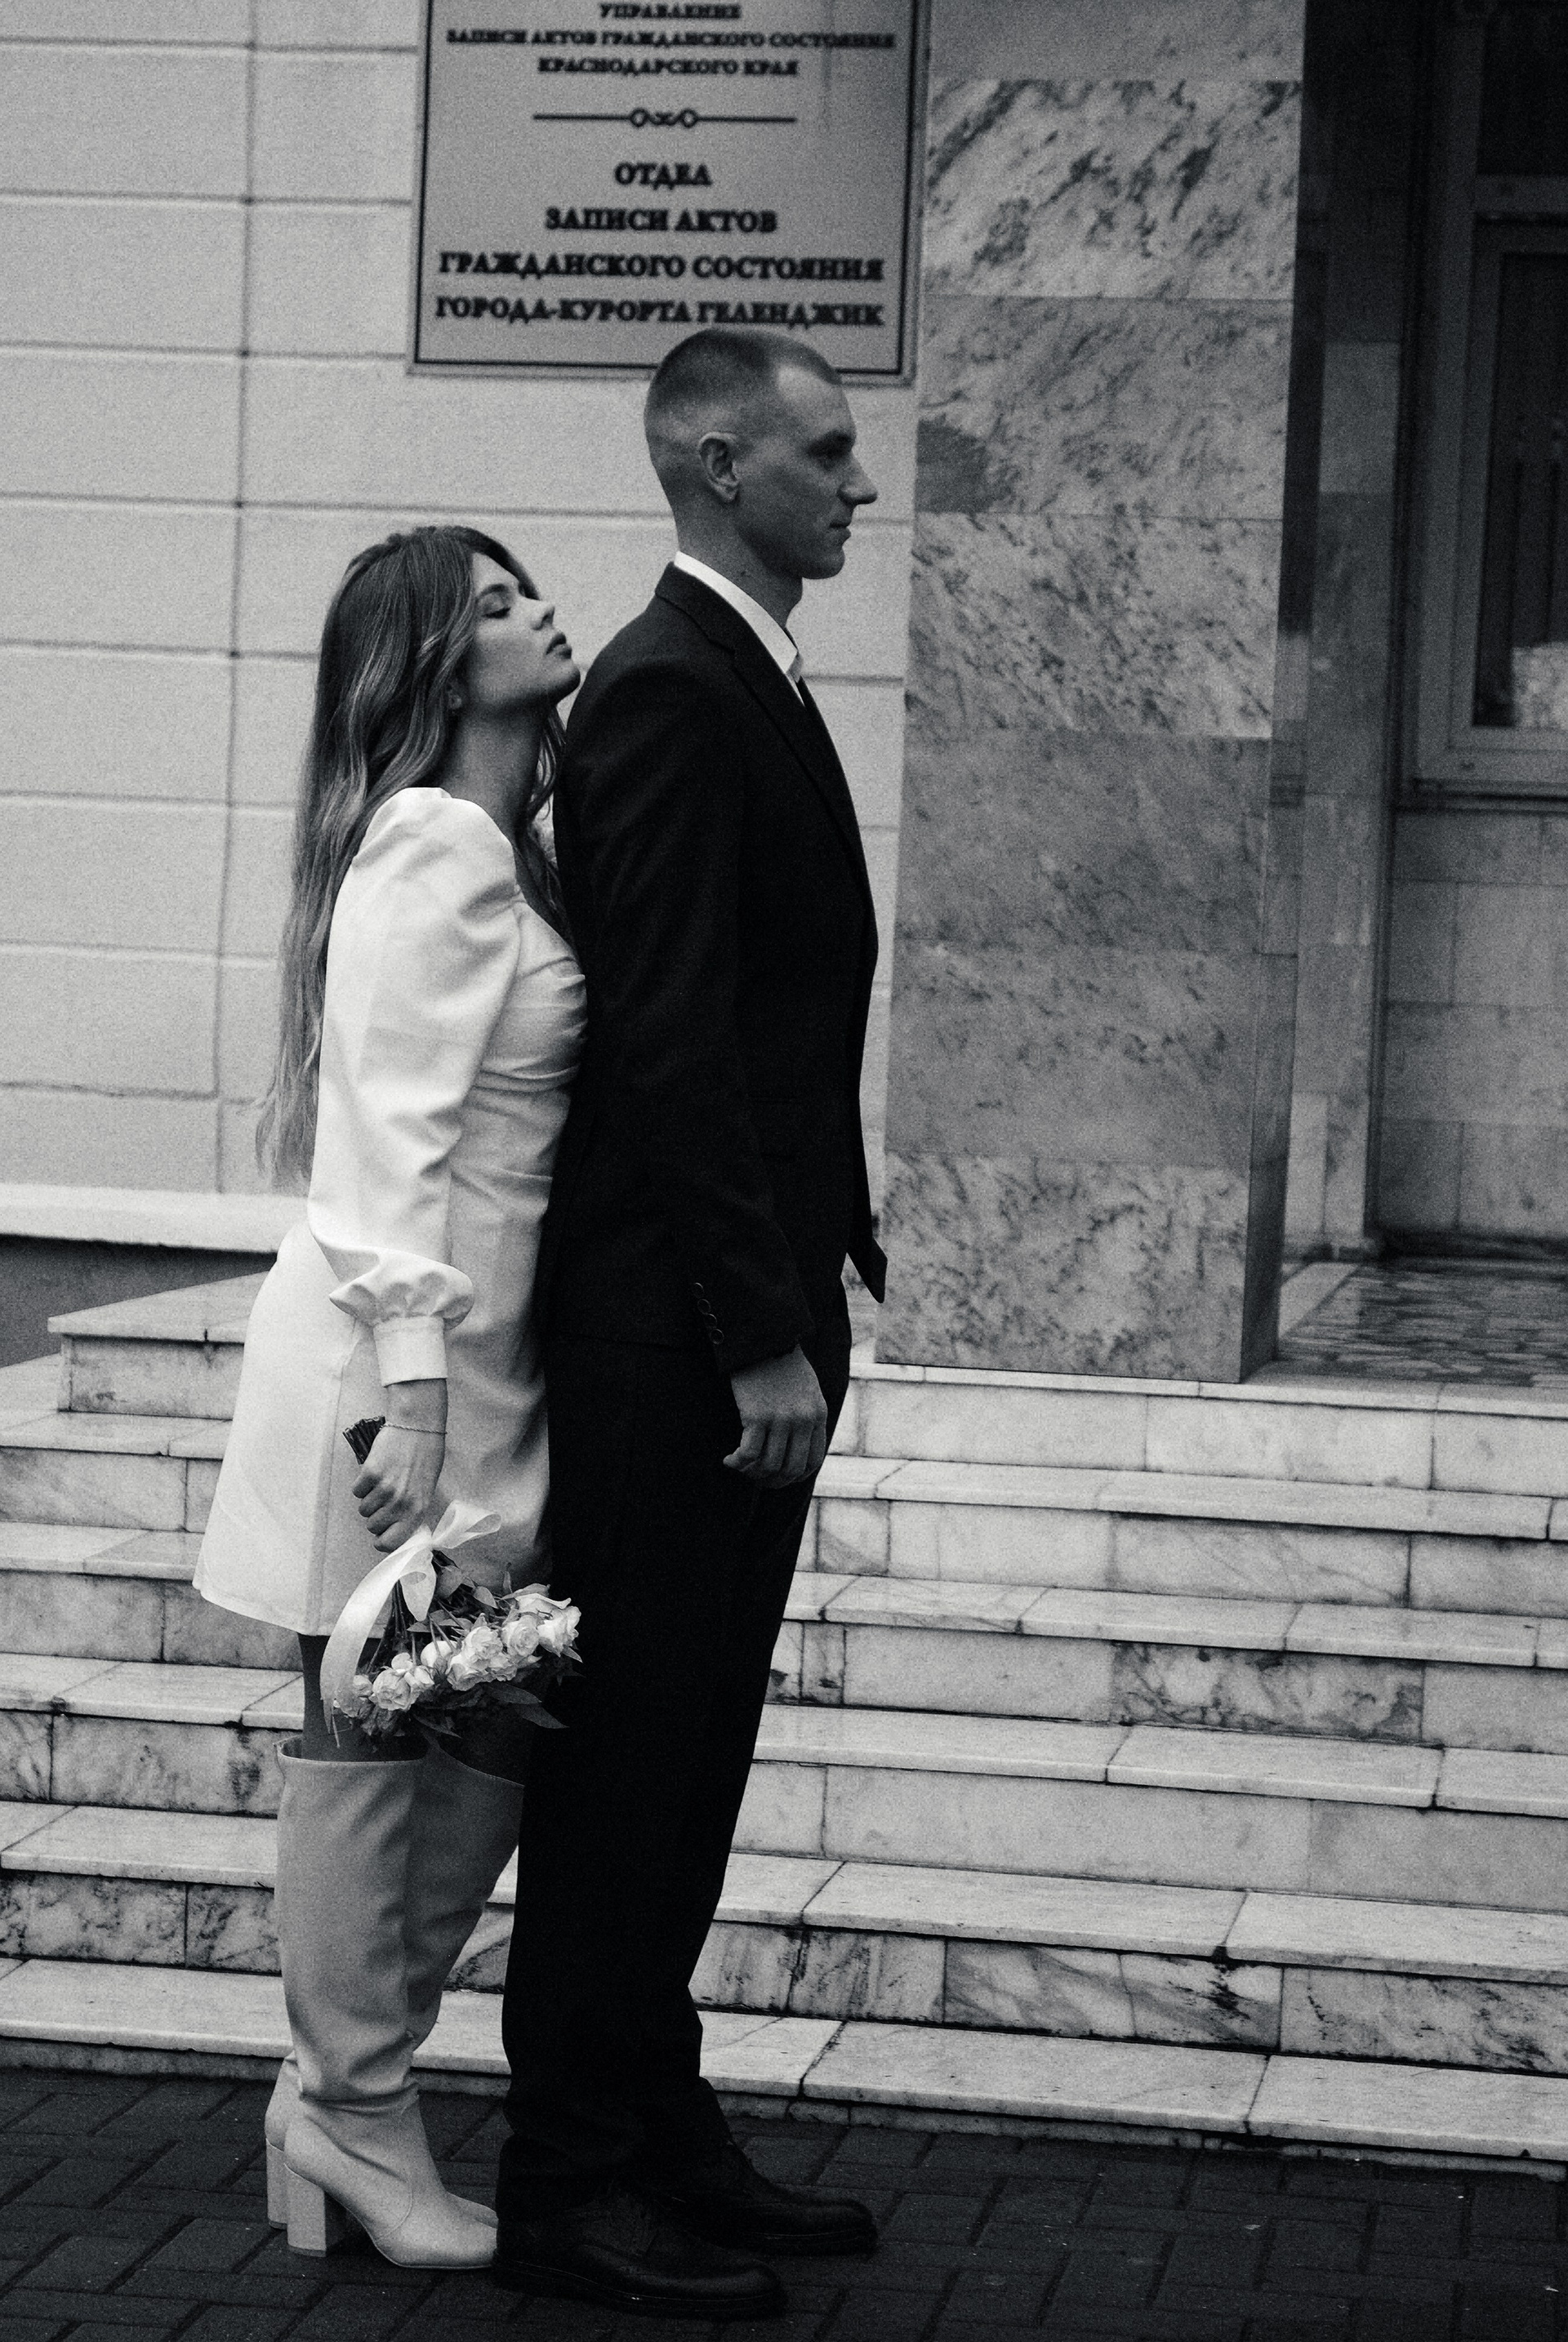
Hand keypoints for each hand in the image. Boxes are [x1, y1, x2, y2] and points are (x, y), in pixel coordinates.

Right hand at [354, 1381, 446, 1550]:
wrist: (418, 1426)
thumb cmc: (426, 1456)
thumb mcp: (426, 1489)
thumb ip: (411, 1511)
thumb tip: (394, 1529)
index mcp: (417, 1509)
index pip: (391, 1542)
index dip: (382, 1541)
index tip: (381, 1535)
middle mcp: (400, 1503)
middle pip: (372, 1526)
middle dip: (376, 1516)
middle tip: (385, 1500)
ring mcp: (384, 1488)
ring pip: (363, 1509)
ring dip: (370, 1499)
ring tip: (383, 1482)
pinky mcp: (370, 1474)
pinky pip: (357, 1491)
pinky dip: (362, 1484)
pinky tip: (376, 1472)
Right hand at [724, 1346, 826, 1487]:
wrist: (761, 1337)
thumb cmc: (779, 1362)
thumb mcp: (806, 1389)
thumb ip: (806, 1415)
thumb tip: (795, 1445)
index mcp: (817, 1414)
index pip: (812, 1461)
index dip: (794, 1477)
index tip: (778, 1477)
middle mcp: (803, 1420)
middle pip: (791, 1469)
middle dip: (772, 1481)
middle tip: (756, 1479)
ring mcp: (781, 1419)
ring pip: (768, 1466)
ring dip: (752, 1473)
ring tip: (739, 1467)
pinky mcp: (756, 1416)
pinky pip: (748, 1454)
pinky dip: (737, 1463)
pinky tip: (729, 1460)